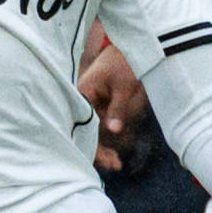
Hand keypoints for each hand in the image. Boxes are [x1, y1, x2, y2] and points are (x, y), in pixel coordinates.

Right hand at [79, 40, 147, 171]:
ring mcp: (88, 102)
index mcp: (82, 93)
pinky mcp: (96, 103)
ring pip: (91, 130)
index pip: (83, 125)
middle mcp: (81, 100)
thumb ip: (117, 109)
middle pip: (84, 131)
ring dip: (102, 148)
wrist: (130, 45)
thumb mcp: (124, 87)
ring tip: (116, 164)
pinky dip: (104, 137)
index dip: (92, 145)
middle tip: (115, 166)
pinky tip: (112, 153)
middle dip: (98, 151)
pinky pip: (97, 124)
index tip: (103, 161)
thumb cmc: (125, 63)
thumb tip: (112, 130)